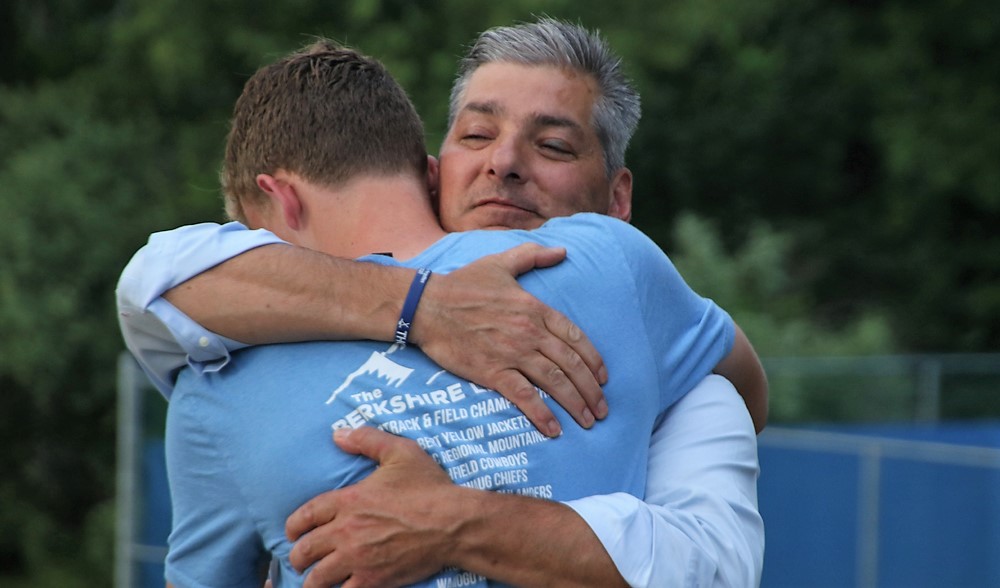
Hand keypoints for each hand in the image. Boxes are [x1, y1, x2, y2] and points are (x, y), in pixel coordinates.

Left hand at [286, 427, 465, 587]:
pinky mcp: (373, 580)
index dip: (292, 527)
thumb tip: (338, 434)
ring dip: (311, 580)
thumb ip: (366, 440)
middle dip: (298, 557)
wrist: (452, 523)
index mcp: (348, 500)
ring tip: (313, 581)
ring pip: (317, 578)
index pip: (304, 516)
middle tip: (300, 560)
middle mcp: (346, 531)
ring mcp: (358, 558)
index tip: (292, 533)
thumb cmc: (429, 487)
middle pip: (305, 550)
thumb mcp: (400, 452)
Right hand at [411, 243, 607, 436]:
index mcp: (535, 308)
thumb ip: (533, 256)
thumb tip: (562, 251)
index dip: (593, 360)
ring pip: (554, 382)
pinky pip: (524, 397)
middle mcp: (529, 332)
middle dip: (591, 389)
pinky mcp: (492, 372)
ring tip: (588, 421)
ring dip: (576, 404)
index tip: (603, 378)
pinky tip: (554, 430)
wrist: (427, 305)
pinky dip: (542, 415)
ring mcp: (512, 353)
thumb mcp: (500, 263)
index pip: (575, 337)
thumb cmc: (463, 284)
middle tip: (602, 409)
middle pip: (571, 364)